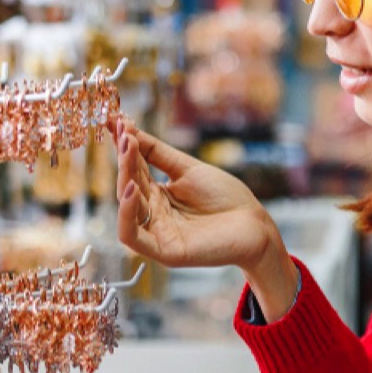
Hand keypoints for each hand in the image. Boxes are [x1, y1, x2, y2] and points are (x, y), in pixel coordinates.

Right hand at [113, 119, 276, 270]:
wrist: (255, 224)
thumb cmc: (226, 197)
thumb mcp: (188, 169)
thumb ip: (157, 153)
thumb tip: (128, 129)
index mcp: (158, 196)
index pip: (134, 170)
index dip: (125, 147)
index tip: (116, 121)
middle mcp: (153, 215)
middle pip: (127, 186)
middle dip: (124, 158)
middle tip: (124, 133)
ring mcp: (157, 234)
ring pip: (126, 209)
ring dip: (124, 179)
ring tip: (128, 151)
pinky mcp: (164, 251)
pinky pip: (132, 236)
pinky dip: (125, 214)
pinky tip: (130, 189)